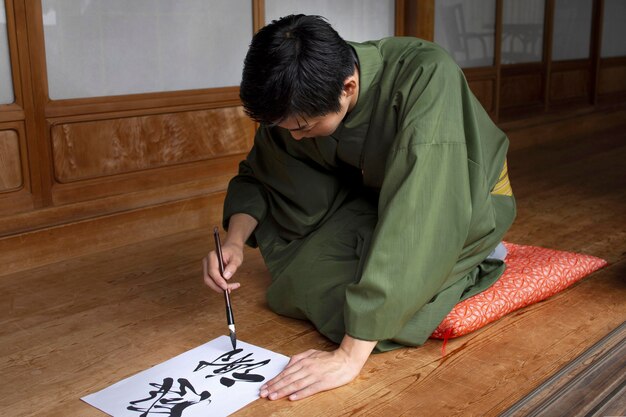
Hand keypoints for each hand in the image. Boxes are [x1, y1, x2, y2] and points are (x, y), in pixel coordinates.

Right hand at [202, 241, 243, 292]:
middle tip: (229, 290)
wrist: (232, 248)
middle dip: (217, 286)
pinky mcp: (209, 272)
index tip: (226, 287)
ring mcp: (206, 267)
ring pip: (209, 281)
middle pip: (208, 278)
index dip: (218, 280)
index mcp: (212, 256)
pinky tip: (228, 286)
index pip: (212, 271)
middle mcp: (207, 262)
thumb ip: (232, 267)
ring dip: (219, 287)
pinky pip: (212, 281)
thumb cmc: (234, 252)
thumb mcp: (236, 258)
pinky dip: (219, 285)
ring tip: (232, 287)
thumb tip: (226, 277)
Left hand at [260, 335, 376, 400]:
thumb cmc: (329, 358)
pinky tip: (292, 398)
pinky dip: (300, 394)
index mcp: (303, 361)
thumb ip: (298, 358)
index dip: (274, 381)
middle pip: (287, 379)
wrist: (347, 359)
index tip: (264, 387)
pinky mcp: (323, 382)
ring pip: (295, 384)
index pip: (285, 373)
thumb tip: (287, 365)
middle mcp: (307, 368)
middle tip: (263, 394)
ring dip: (282, 391)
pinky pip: (310, 389)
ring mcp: (315, 376)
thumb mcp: (311, 353)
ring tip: (272, 397)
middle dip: (273, 387)